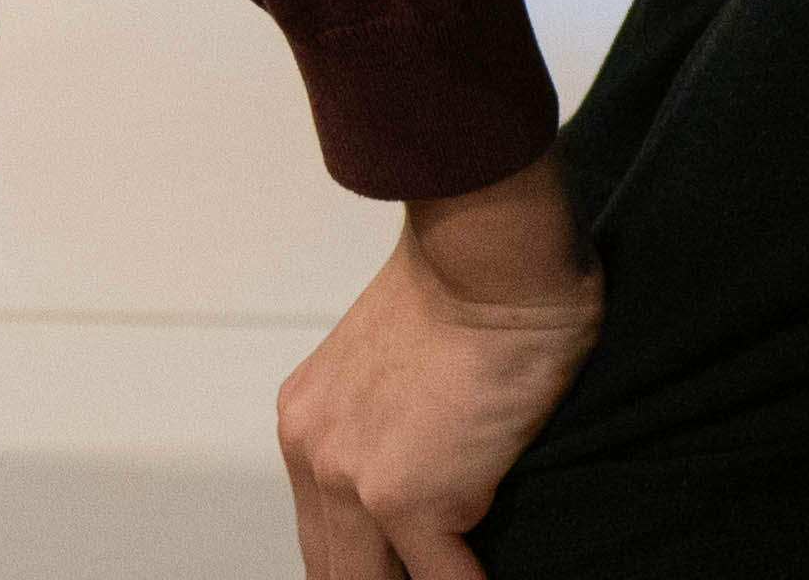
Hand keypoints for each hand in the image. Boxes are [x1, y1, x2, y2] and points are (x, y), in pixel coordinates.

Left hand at [273, 158, 601, 578]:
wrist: (488, 260)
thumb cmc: (467, 299)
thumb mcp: (398, 376)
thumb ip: (393, 439)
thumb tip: (428, 512)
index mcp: (308, 425)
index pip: (322, 538)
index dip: (363, 570)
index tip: (400, 569)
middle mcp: (313, 453)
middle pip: (334, 572)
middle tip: (436, 577)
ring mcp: (352, 478)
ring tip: (463, 576)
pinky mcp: (406, 496)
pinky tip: (500, 575)